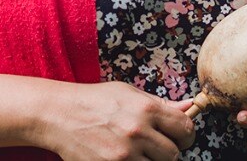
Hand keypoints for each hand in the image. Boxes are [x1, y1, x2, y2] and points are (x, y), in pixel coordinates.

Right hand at [47, 82, 194, 160]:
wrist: (57, 114)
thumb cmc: (92, 101)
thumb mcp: (126, 93)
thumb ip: (159, 103)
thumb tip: (189, 106)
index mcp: (145, 108)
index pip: (185, 128)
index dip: (185, 134)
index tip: (178, 136)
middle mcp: (138, 131)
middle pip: (174, 153)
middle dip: (166, 150)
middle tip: (151, 145)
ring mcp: (125, 153)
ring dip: (149, 160)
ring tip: (134, 150)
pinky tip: (124, 157)